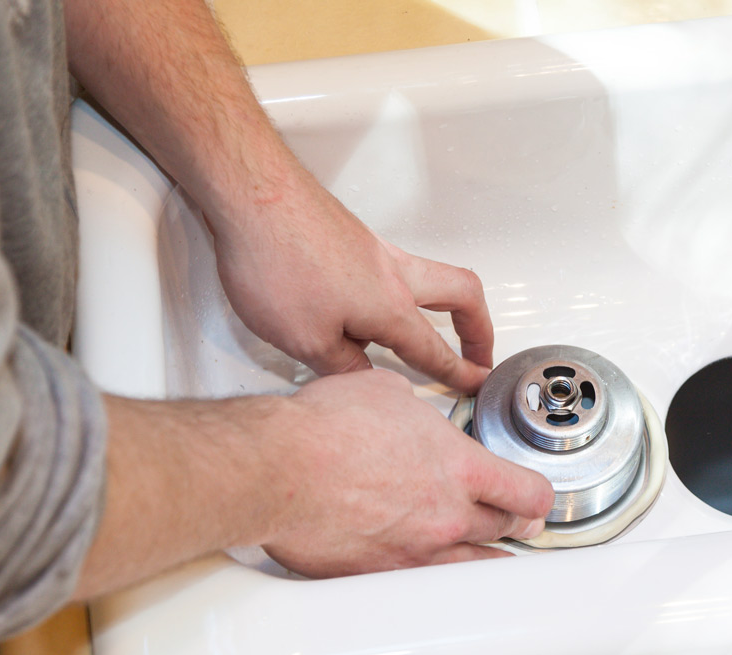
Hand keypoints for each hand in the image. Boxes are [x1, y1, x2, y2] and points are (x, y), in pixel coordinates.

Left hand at [211, 171, 493, 393]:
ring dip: (446, 305)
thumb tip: (363, 379)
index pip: (434, 350)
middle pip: (463, 295)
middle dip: (479, 328)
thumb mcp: (305, 340)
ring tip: (440, 327)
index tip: (476, 384)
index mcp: (390, 308)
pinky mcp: (352, 237)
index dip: (458, 373)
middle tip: (480, 351)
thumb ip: (342, 366)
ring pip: (432, 275)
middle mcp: (393, 273)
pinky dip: (405, 290)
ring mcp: (375, 250)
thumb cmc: (276, 261)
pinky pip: (395, 267)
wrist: (251, 193)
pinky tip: (373, 306)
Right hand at [263, 369, 553, 575]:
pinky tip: (434, 572)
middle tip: (517, 521)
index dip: (538, 496)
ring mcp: (417, 552)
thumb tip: (411, 414)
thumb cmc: (323, 428)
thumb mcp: (387, 394)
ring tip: (490, 553)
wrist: (279, 469)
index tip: (536, 497)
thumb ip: (416, 412)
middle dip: (515, 523)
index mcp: (460, 467)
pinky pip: (425, 585)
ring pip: (473, 564)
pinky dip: (434, 577)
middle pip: (506, 529)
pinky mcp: (381, 576)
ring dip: (484, 555)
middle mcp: (448, 515)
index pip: (529, 492)